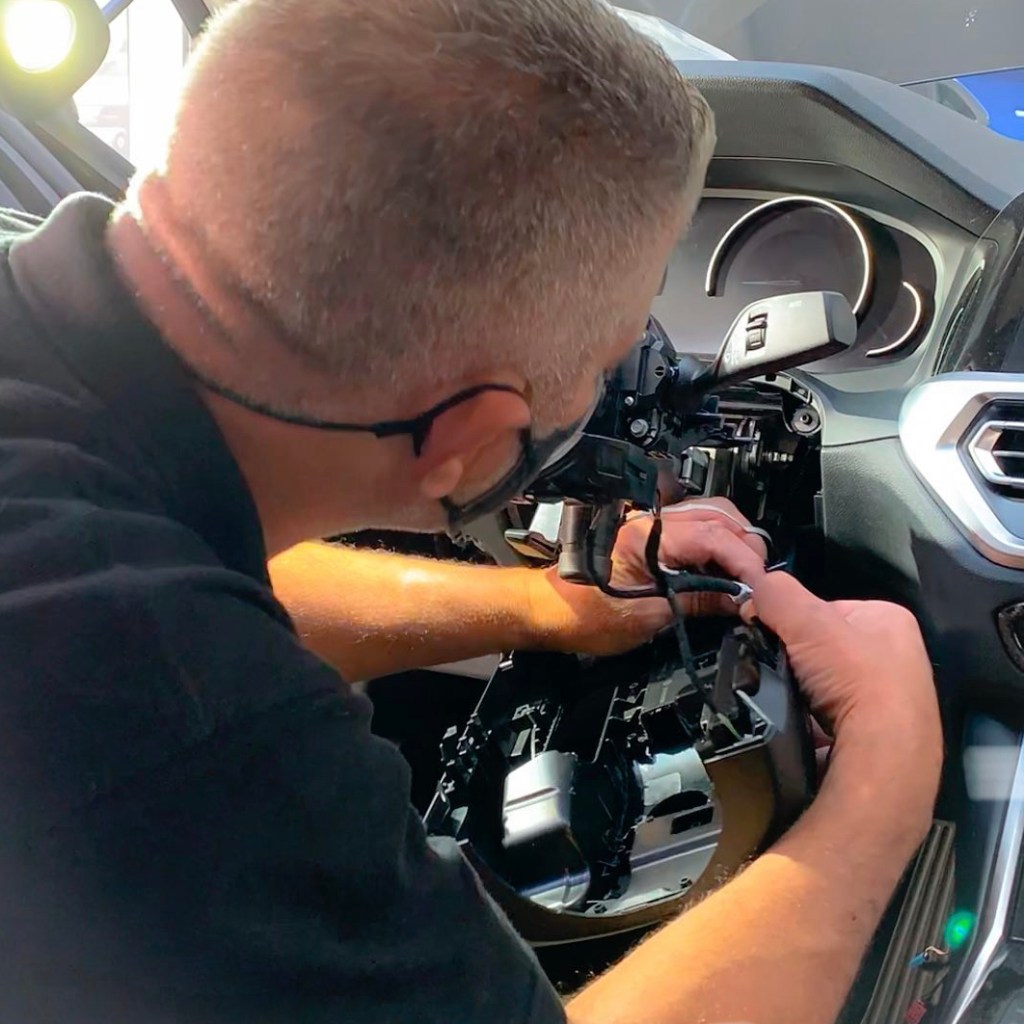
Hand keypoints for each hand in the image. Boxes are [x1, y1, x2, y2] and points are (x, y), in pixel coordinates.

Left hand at [527, 499, 767, 657]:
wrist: (546, 610)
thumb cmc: (581, 613)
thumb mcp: (647, 618)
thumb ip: (697, 602)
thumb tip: (739, 600)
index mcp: (648, 536)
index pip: (715, 536)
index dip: (745, 561)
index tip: (760, 588)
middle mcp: (652, 521)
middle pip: (720, 516)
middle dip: (746, 548)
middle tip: (757, 585)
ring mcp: (651, 524)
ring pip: (711, 517)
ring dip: (734, 544)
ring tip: (743, 579)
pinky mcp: (650, 534)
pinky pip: (695, 528)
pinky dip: (717, 545)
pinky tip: (721, 570)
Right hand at [748, 572, 942, 830]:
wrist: (883, 759)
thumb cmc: (856, 679)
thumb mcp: (806, 621)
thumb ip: (775, 594)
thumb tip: (751, 593)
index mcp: (891, 620)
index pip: (827, 608)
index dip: (795, 620)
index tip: (775, 635)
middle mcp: (899, 656)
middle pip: (825, 646)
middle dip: (800, 658)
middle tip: (782, 670)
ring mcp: (893, 699)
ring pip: (826, 683)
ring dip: (804, 690)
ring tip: (791, 700)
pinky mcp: (878, 735)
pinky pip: (830, 716)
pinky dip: (812, 719)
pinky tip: (804, 724)